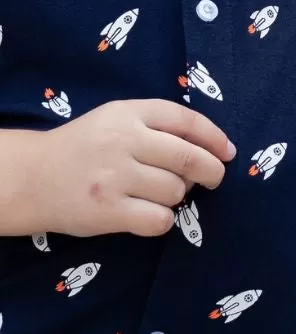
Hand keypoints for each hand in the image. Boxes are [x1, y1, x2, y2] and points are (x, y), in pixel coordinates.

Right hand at [2, 101, 234, 238]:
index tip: (228, 152)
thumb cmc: (83, 148)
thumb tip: (212, 148)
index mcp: (128, 113)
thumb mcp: (117, 120)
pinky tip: (149, 215)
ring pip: (176, 190)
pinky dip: (163, 220)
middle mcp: (123, 141)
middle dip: (211, 171)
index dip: (215, 138)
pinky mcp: (107, 211)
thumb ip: (157, 125)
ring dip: (177, 196)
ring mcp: (115, 177)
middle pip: (189, 158)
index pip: (187, 120)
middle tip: (213, 179)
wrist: (29, 179)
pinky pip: (159, 219)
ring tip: (157, 194)